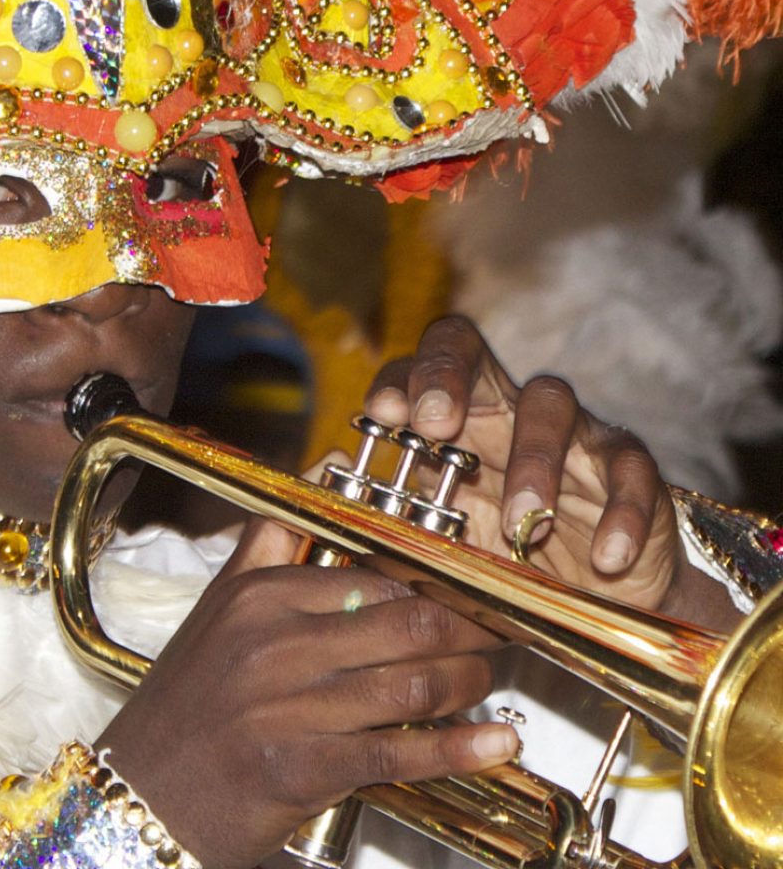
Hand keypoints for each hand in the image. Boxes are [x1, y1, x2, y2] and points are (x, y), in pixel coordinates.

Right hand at [99, 517, 517, 868]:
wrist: (140, 792)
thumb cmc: (187, 702)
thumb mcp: (218, 608)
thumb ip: (269, 544)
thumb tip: (317, 477)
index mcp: (260, 595)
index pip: (375, 578)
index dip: (435, 588)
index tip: (466, 595)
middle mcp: (274, 643)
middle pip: (407, 625)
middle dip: (469, 632)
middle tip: (497, 635)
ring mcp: (287, 707)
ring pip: (411, 685)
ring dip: (468, 685)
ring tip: (486, 682)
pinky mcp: (300, 769)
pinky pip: (398, 752)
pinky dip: (458, 749)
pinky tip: (495, 743)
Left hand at [365, 315, 737, 624]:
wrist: (591, 605)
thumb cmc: (504, 564)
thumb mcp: (441, 544)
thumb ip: (390, 517)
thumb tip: (324, 492)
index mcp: (458, 422)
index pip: (420, 368)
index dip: (399, 379)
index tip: (381, 416)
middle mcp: (506, 411)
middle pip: (473, 351)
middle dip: (447, 374)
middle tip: (435, 422)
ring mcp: (570, 433)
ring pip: (550, 404)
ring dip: (536, 461)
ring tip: (526, 524)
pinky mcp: (630, 470)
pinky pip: (632, 471)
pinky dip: (622, 514)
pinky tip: (606, 558)